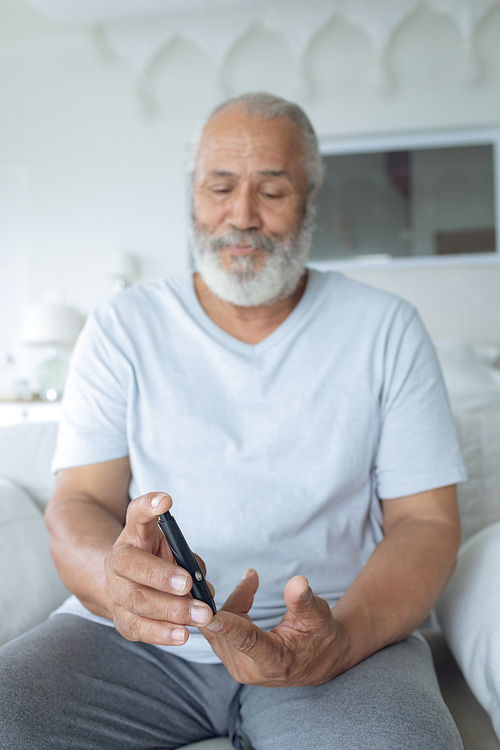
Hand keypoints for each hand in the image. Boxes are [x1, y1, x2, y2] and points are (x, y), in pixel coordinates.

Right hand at [104, 492, 214, 644]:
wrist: (124, 583)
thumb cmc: (156, 560)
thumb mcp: (170, 547)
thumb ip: (187, 559)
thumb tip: (205, 587)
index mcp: (133, 535)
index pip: (136, 514)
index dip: (148, 506)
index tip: (166, 500)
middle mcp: (117, 561)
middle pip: (131, 565)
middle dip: (161, 576)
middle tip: (189, 584)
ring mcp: (115, 591)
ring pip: (136, 601)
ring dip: (171, 610)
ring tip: (200, 616)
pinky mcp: (120, 618)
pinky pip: (138, 628)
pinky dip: (162, 634)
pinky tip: (182, 634)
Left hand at [201, 570, 348, 686]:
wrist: (318, 660)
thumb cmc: (320, 636)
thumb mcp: (319, 617)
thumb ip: (304, 602)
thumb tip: (297, 582)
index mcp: (274, 661)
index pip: (248, 642)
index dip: (228, 627)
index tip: (210, 615)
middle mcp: (250, 669)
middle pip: (228, 627)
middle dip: (237, 599)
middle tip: (252, 578)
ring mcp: (237, 667)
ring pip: (217, 627)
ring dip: (233, 603)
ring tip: (251, 586)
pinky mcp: (230, 661)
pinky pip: (215, 629)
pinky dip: (226, 611)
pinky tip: (242, 600)